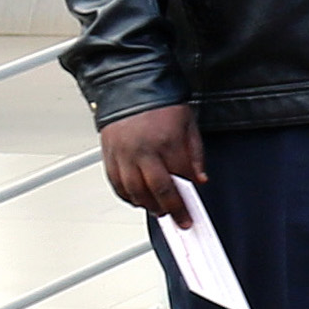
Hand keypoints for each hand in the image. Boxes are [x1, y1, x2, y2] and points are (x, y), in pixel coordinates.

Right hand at [98, 99, 206, 216]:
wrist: (130, 88)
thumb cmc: (161, 105)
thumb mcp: (189, 124)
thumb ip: (195, 154)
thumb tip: (199, 179)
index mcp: (166, 142)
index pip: (181, 177)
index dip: (188, 196)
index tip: (193, 210)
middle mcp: (143, 151)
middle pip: (157, 189)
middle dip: (170, 209)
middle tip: (179, 220)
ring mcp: (123, 155)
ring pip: (134, 191)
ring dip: (148, 205)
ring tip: (160, 211)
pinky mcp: (109, 157)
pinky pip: (116, 184)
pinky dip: (127, 196)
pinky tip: (138, 200)